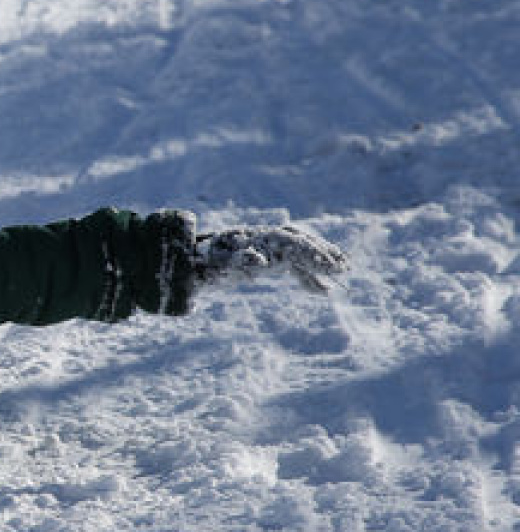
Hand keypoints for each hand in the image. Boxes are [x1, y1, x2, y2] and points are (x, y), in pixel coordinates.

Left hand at [194, 224, 348, 292]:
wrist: (187, 262)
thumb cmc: (201, 265)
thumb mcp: (215, 264)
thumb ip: (234, 260)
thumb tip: (258, 259)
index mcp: (255, 239)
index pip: (289, 242)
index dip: (309, 252)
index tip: (329, 266)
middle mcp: (262, 240)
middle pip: (298, 241)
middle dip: (322, 253)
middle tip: (344, 268)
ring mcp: (264, 248)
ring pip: (298, 250)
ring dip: (320, 260)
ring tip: (343, 271)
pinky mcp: (264, 260)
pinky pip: (292, 265)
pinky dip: (308, 276)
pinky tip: (323, 291)